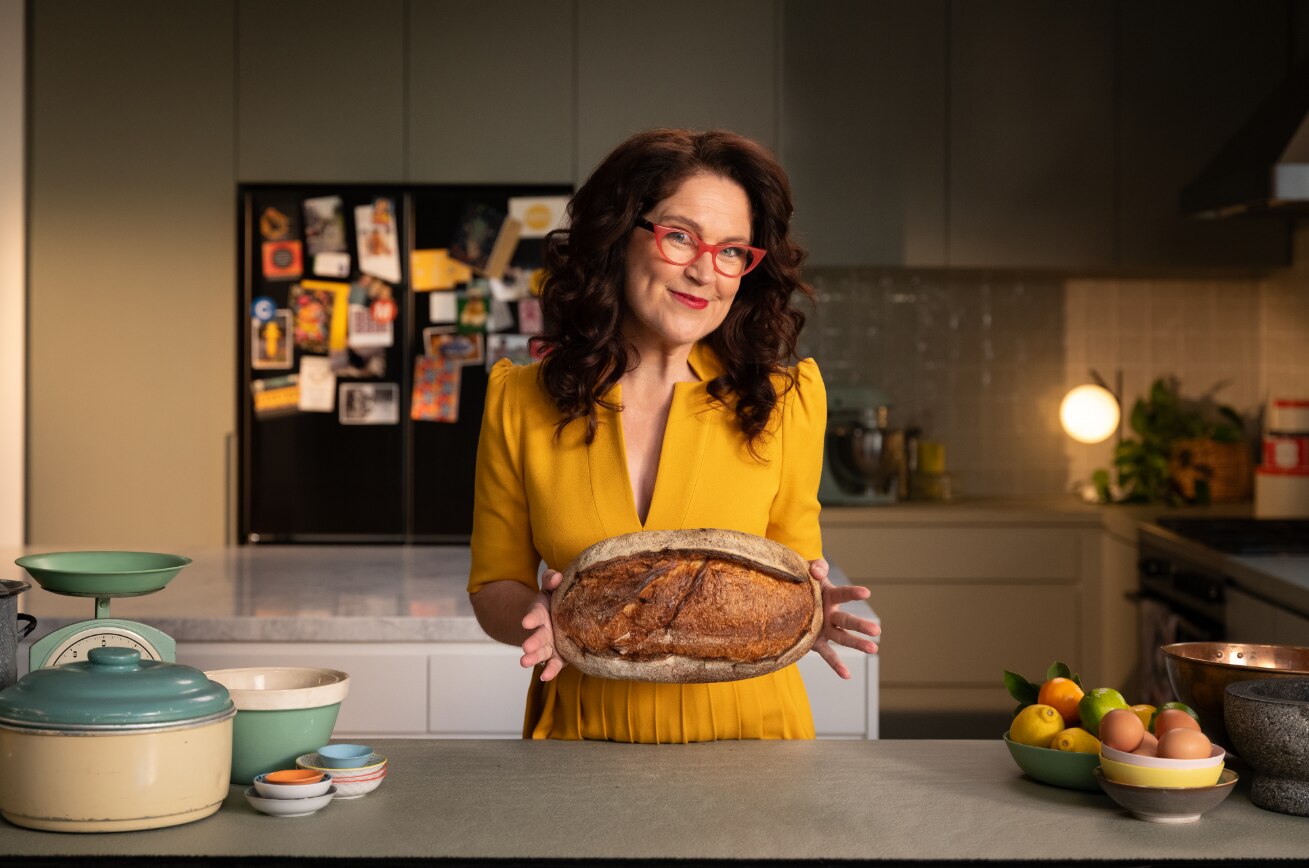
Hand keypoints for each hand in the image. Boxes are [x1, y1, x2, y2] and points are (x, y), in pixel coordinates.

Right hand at [521, 569, 565, 680]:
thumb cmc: (554, 601)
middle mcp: (543, 630)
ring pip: (542, 652)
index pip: (535, 615)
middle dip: (531, 642)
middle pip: (537, 637)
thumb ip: (551, 580)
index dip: (531, 618)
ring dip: (535, 658)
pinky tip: (545, 676)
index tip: (526, 622)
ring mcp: (550, 645)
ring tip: (525, 663)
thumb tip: (557, 577)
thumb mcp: (551, 588)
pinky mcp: (559, 656)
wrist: (556, 618)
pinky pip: (555, 664)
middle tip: (525, 647)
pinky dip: (550, 670)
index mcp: (541, 613)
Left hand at [809, 558, 879, 679]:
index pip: (844, 594)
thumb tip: (817, 570)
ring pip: (843, 638)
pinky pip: (828, 654)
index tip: (866, 592)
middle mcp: (831, 614)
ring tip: (874, 649)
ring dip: (857, 644)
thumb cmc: (803, 581)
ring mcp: (826, 629)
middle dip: (861, 625)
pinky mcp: (817, 642)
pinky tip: (847, 675)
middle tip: (877, 631)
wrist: (788, 598)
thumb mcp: (807, 570)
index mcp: (830, 596)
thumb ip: (816, 567)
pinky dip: (836, 665)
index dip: (853, 593)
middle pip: (848, 620)